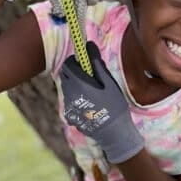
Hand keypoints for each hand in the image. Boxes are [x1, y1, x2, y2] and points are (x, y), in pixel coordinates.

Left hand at [60, 42, 143, 163]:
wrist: (114, 135)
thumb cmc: (115, 107)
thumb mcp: (109, 84)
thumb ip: (97, 64)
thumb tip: (88, 45)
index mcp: (79, 85)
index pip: (68, 65)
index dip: (75, 61)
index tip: (86, 63)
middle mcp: (70, 95)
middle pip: (65, 76)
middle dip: (75, 72)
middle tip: (91, 77)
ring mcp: (68, 107)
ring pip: (67, 88)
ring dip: (76, 85)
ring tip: (93, 92)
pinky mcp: (70, 116)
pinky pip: (70, 100)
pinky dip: (77, 97)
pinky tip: (91, 105)